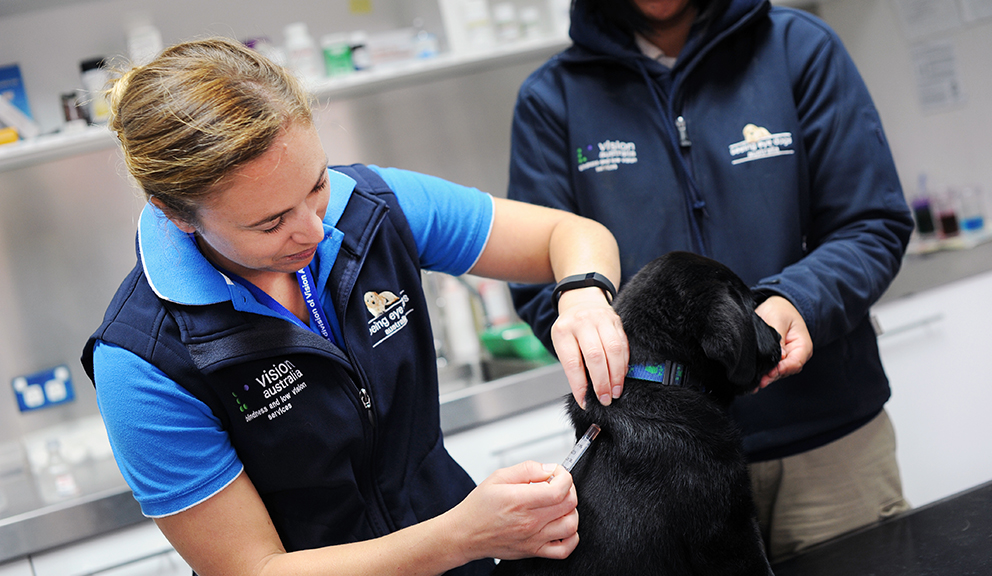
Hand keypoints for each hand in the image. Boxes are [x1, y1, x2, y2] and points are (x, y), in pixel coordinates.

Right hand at [451, 461, 578, 561]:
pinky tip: (562, 526)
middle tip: (558, 485)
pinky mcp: (534, 551)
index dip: (565, 477)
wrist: (466, 534)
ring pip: (571, 525)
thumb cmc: (478, 507)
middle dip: (569, 489)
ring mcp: (534, 538)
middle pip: (568, 505)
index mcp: (520, 500)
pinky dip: (572, 537)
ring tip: (559, 504)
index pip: (559, 489)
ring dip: (571, 511)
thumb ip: (527, 469)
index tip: (558, 473)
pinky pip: (565, 549)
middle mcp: (530, 521)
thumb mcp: (498, 477)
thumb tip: (548, 469)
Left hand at [551, 287, 628, 407]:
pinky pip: (623, 345)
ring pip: (613, 350)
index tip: (584, 402)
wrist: (581, 301)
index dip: (580, 386)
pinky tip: (621, 375)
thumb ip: (573, 365)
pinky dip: (624, 364)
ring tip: (616, 391)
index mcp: (563, 331)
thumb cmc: (570, 329)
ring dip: (616, 375)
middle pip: (595, 356)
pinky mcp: (616, 321)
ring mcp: (600, 319)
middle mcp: (581, 322)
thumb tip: (586, 393)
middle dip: (602, 382)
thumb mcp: (563, 344)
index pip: (573, 363)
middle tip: (605, 399)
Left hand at [755, 296, 812, 388]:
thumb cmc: (780, 310)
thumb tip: (779, 356)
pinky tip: (753, 383)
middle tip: (760, 381)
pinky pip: (770, 370)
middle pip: (785, 371)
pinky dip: (762, 375)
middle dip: (772, 376)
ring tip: (754, 384)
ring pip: (777, 373)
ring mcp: (785, 359)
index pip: (795, 362)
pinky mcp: (774, 359)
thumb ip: (778, 337)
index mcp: (802, 346)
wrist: (776, 306)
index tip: (771, 372)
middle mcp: (795, 355)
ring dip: (766, 378)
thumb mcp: (778, 318)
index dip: (783, 369)